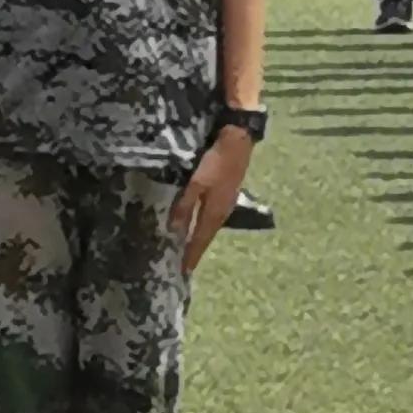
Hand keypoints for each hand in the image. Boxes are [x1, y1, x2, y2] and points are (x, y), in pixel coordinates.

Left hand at [172, 119, 256, 271]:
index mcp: (215, 213)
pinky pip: (212, 215)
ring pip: (210, 226)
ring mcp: (227, 202)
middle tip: (184, 264)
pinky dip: (203, 224)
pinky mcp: (228, 192)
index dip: (191, 257)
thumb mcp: (196, 183)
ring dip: (199, 238)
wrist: (239, 139)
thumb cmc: (216, 161)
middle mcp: (223, 212)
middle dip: (195, 251)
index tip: (183, 273)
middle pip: (206, 236)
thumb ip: (185, 206)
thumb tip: (174, 230)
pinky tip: (197, 223)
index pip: (200, 242)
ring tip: (188, 247)